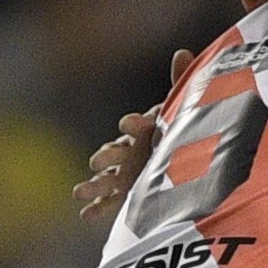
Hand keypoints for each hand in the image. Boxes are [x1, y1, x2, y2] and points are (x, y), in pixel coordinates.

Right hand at [75, 71, 178, 224]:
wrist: (188, 162)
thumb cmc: (182, 132)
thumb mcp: (184, 109)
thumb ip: (182, 83)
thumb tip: (183, 52)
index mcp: (143, 130)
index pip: (137, 125)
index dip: (135, 124)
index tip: (130, 124)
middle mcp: (131, 151)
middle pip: (115, 152)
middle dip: (106, 156)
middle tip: (97, 161)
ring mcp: (126, 172)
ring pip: (107, 177)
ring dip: (94, 184)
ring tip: (79, 192)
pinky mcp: (126, 192)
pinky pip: (110, 201)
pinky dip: (97, 207)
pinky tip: (85, 215)